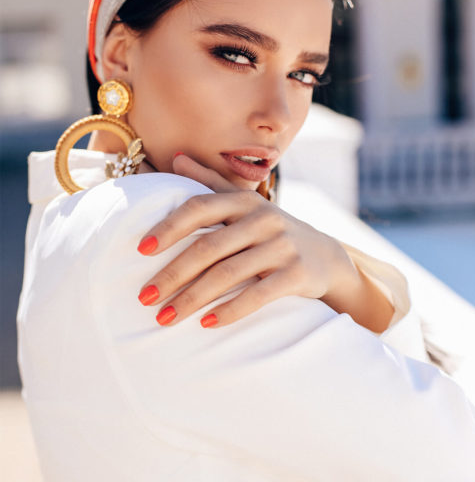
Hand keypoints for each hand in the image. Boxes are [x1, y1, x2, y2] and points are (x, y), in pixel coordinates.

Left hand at [136, 154, 360, 327]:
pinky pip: (258, 295)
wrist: (327, 257)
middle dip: (173, 274)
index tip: (141, 250)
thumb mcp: (246, 204)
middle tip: (144, 297)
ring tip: (166, 318)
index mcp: (245, 201)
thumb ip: (211, 182)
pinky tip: (207, 324)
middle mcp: (264, 219)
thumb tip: (176, 157)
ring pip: (229, 274)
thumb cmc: (272, 231)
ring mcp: (282, 246)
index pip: (200, 208)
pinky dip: (231, 310)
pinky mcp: (297, 274)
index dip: (169, 227)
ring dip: (193, 299)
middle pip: (209, 247)